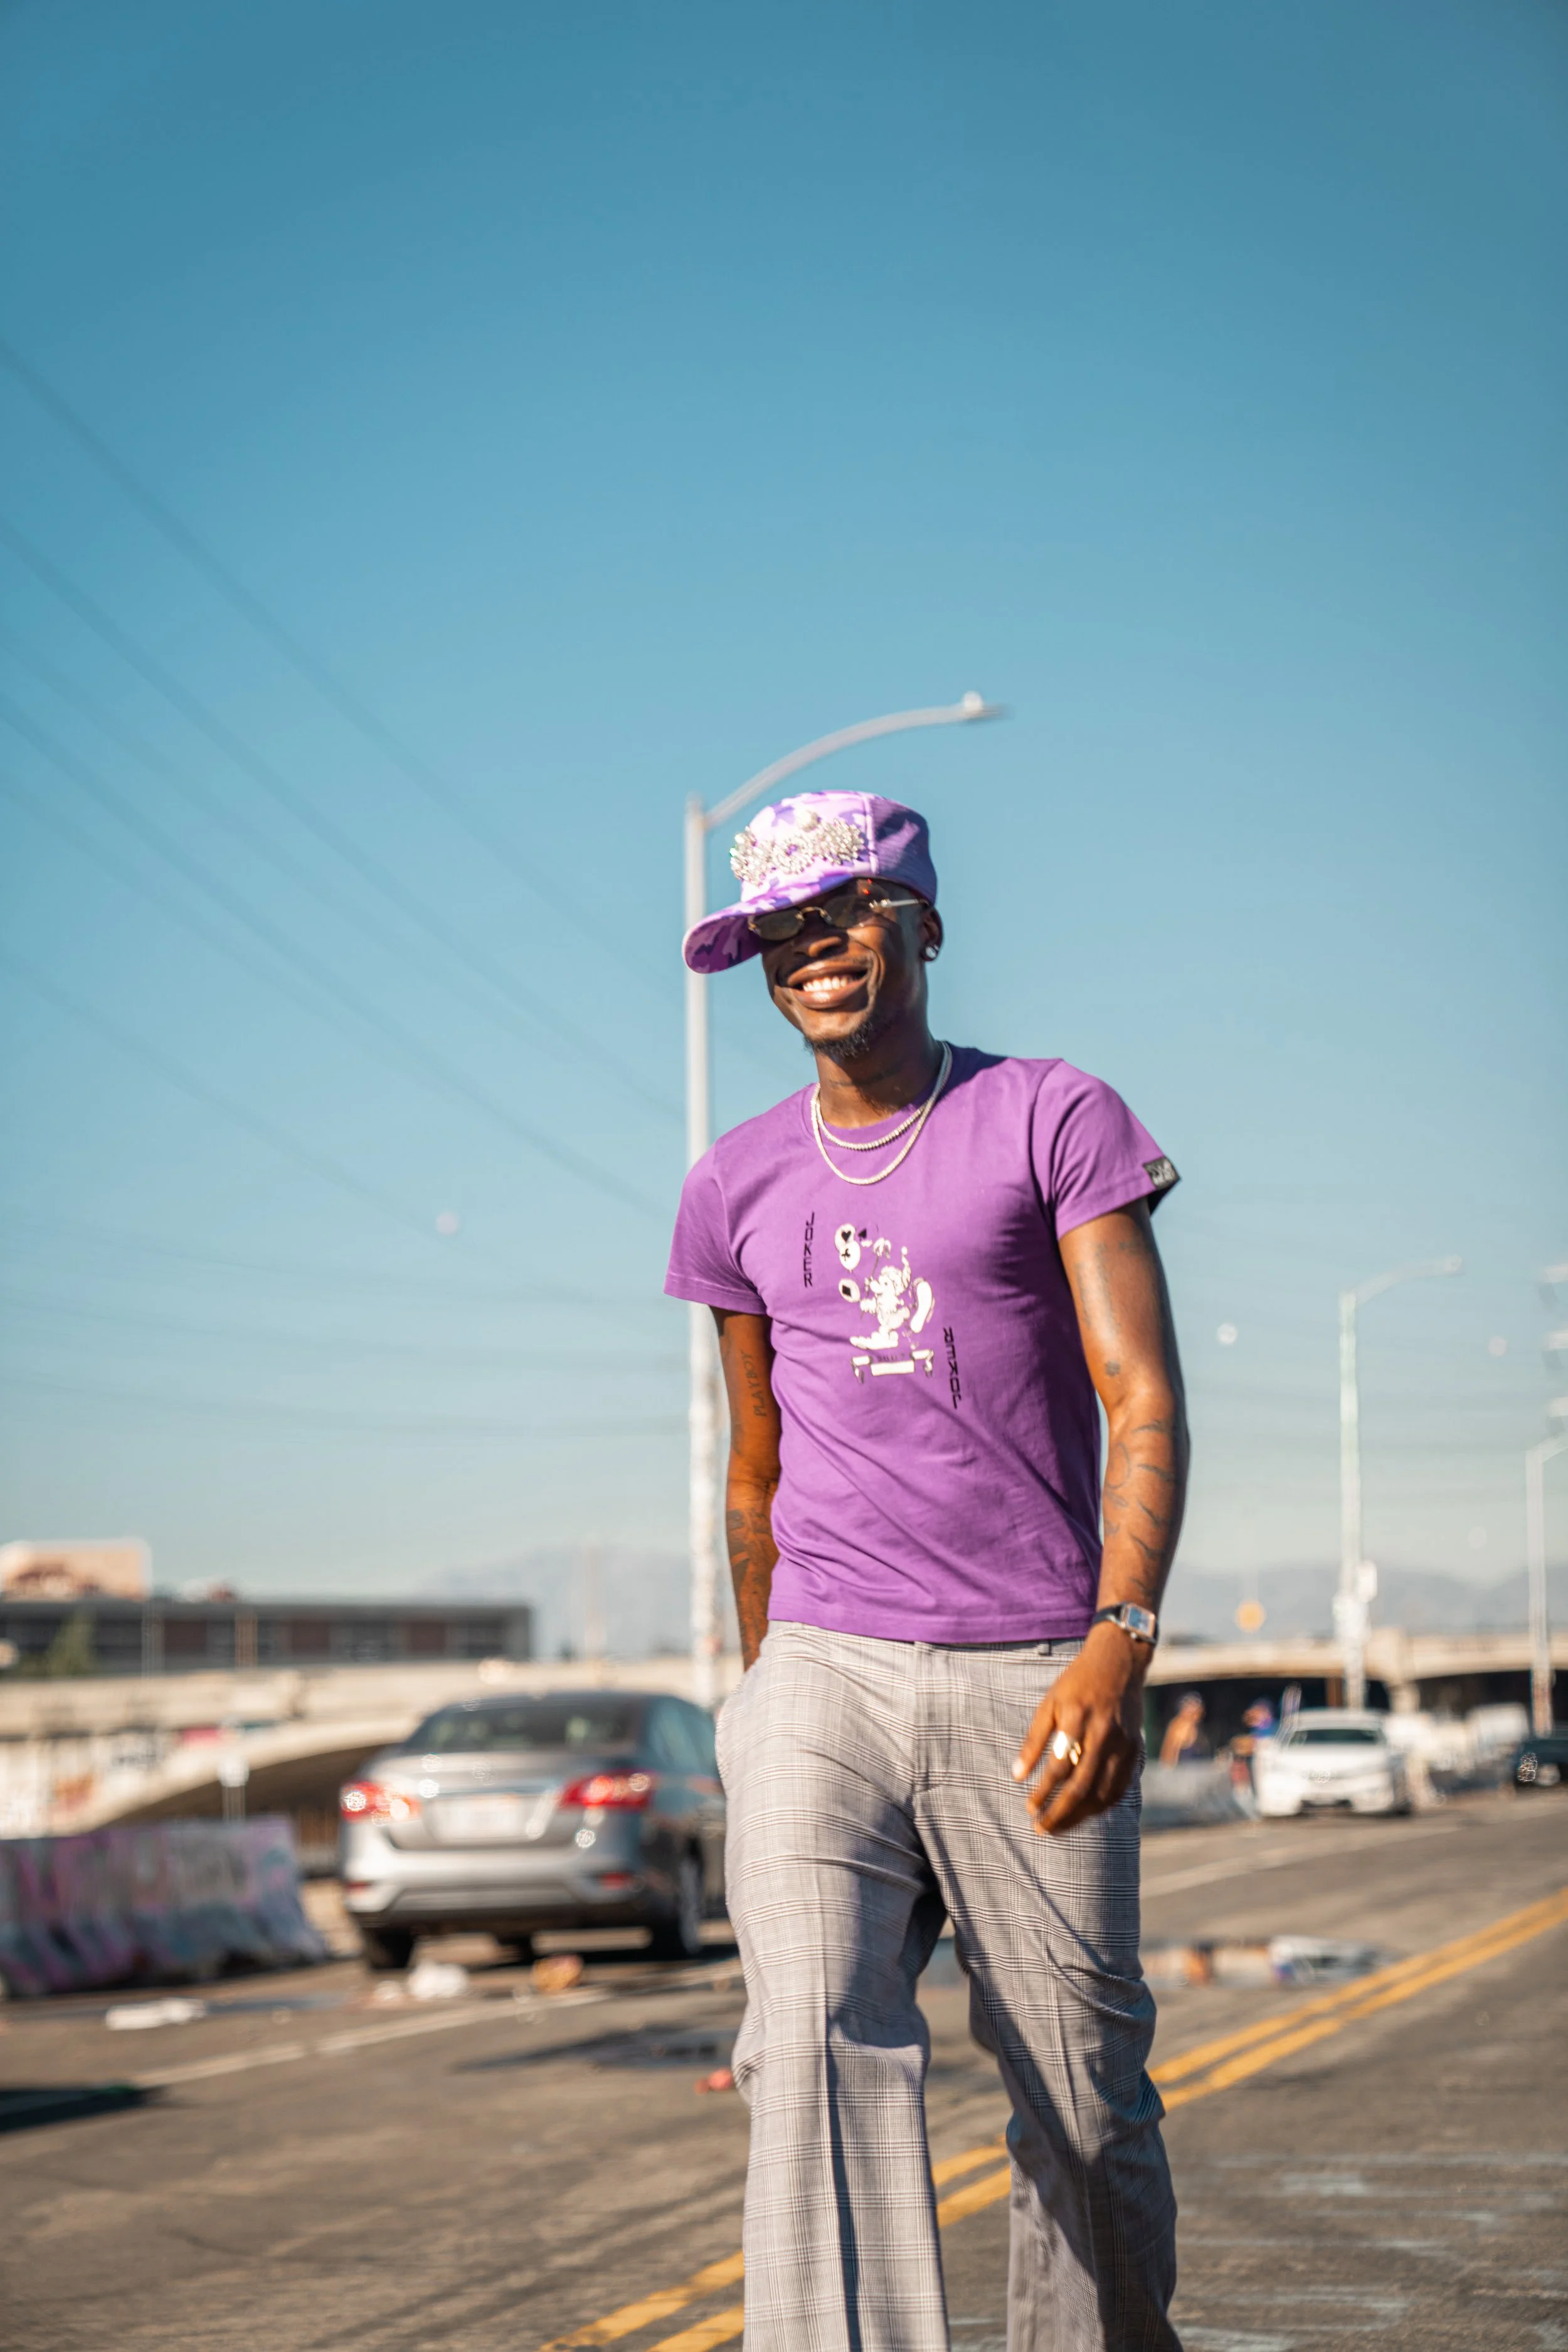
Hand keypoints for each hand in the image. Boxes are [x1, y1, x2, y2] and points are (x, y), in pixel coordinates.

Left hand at [1012, 1626, 1146, 1835]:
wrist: (1119, 1663)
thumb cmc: (1077, 1683)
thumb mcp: (1049, 1703)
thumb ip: (1034, 1740)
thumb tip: (1016, 1776)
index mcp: (1078, 1718)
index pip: (1059, 1766)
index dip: (1043, 1791)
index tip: (1029, 1807)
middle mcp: (1104, 1733)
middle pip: (1082, 1785)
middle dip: (1060, 1813)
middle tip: (1041, 1829)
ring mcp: (1123, 1744)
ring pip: (1103, 1792)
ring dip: (1080, 1815)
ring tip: (1059, 1827)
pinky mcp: (1135, 1751)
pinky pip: (1119, 1788)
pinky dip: (1102, 1806)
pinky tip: (1085, 1814)